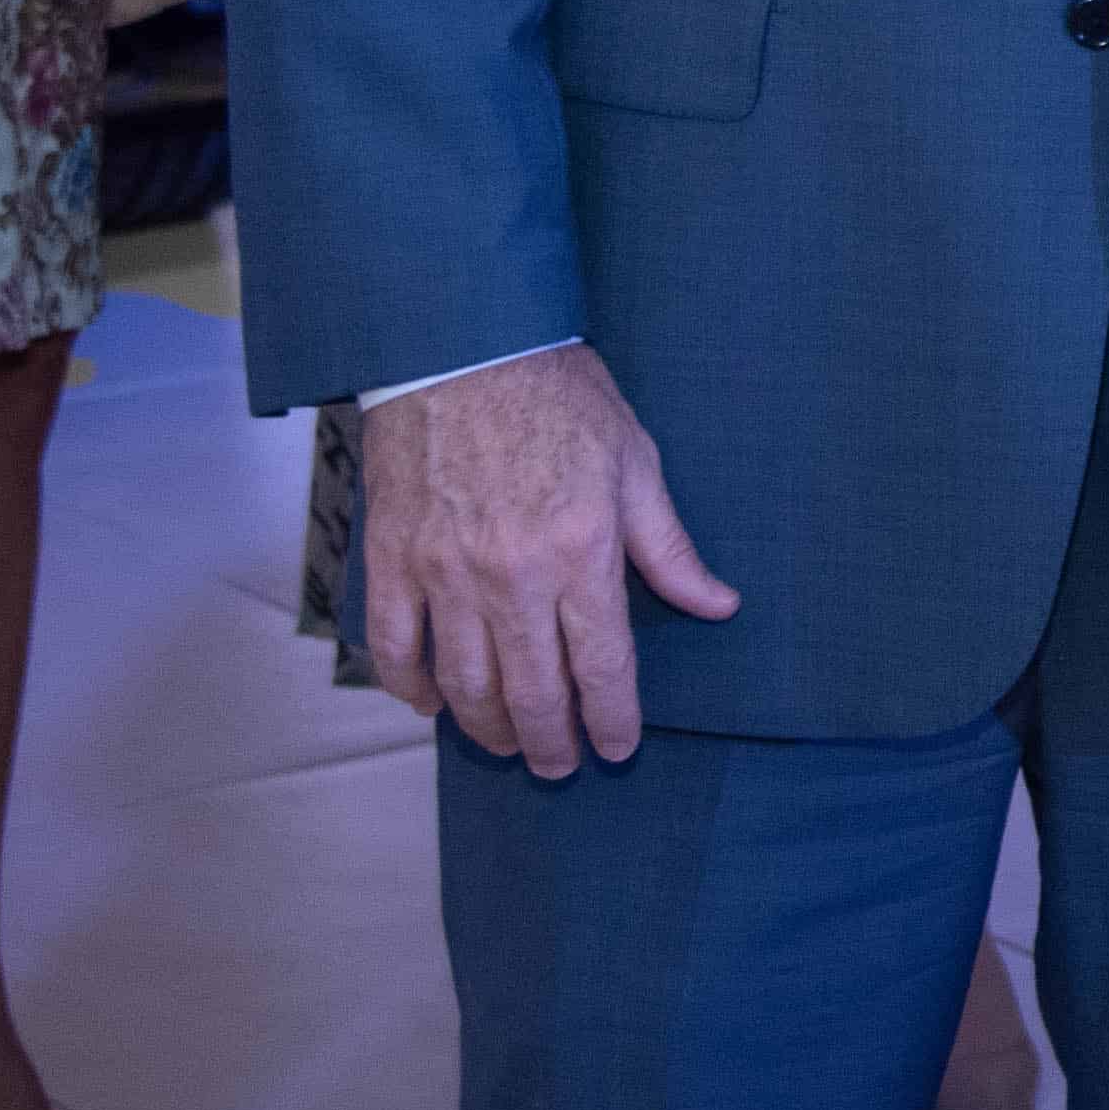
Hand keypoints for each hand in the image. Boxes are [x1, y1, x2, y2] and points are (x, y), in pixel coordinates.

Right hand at [361, 344, 737, 775]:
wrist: (460, 345)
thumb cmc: (558, 396)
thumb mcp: (634, 463)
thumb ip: (669, 548)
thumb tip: (717, 604)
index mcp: (581, 552)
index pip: (603, 666)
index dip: (613, 719)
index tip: (618, 747)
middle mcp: (510, 576)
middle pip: (533, 692)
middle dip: (552, 742)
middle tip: (562, 765)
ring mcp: (443, 572)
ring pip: (464, 684)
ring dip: (488, 729)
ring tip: (509, 746)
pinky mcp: (391, 559)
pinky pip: (394, 648)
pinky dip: (413, 689)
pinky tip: (435, 705)